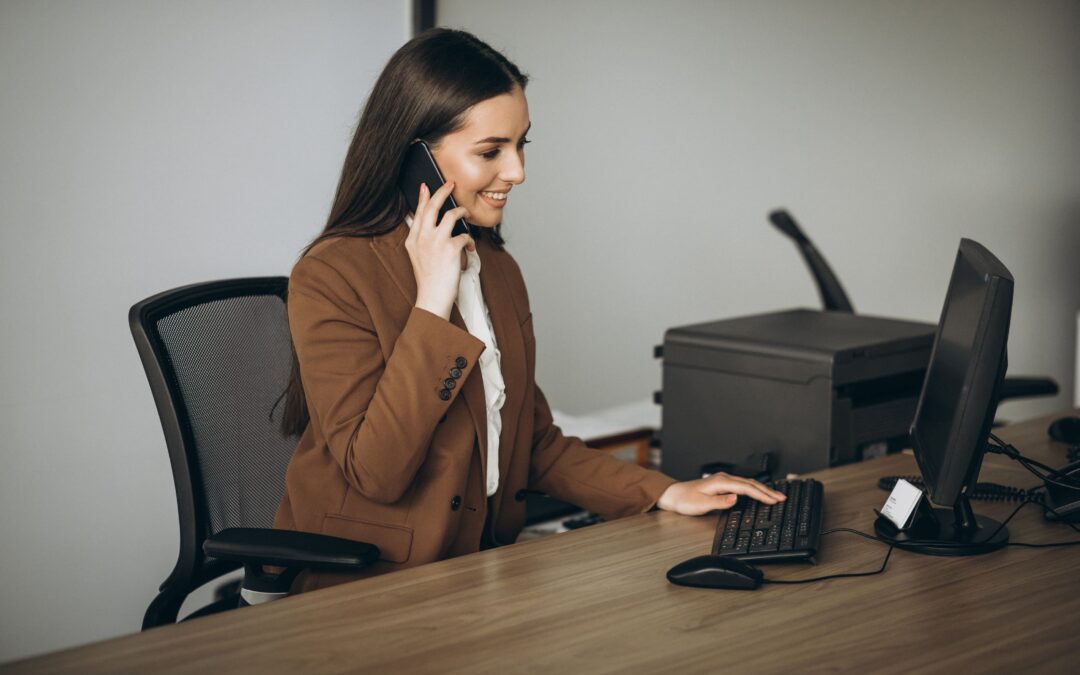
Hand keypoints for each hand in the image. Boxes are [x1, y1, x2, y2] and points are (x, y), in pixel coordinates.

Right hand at [406, 181, 474, 319]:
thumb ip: (422, 239)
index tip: (426, 185)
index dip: (423, 197)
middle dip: (443, 191)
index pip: (418, 212)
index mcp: (413, 239)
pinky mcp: (451, 248)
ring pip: (451, 215)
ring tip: (466, 214)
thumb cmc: (429, 279)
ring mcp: (436, 241)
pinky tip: (470, 247)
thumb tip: (433, 226)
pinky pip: (465, 235)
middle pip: (433, 206)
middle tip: (451, 184)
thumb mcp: (418, 257)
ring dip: (462, 212)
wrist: (432, 297)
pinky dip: (469, 240)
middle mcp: (422, 237)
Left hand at [656, 473, 785, 515]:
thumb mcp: (701, 504)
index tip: (774, 500)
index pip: (747, 488)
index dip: (762, 494)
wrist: (674, 495)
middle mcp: (724, 478)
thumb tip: (736, 498)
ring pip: (748, 483)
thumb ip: (719, 502)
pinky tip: (759, 493)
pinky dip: (754, 489)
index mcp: (721, 482)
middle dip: (768, 491)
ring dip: (763, 489)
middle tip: (782, 498)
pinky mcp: (722, 484)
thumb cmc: (686, 500)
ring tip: (776, 496)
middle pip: (751, 484)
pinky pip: (743, 485)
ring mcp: (723, 480)